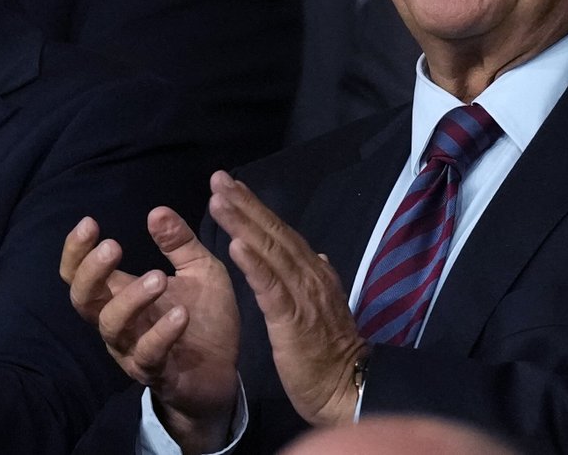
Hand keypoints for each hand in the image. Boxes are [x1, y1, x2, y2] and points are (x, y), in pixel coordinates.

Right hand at [62, 203, 239, 451]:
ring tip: (159, 277)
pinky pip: (148, 355)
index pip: (80, 275)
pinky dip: (162, 333)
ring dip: (132, 299)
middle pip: (83, 300)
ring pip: (112, 326)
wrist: (224, 371)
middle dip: (91, 272)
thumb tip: (157, 211)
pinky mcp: (157, 373)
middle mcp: (119, 322)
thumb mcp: (199, 270)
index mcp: (122, 294)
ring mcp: (133, 349)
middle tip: (113, 246)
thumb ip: (179, 243)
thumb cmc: (204, 317)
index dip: (76, 251)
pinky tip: (181, 314)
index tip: (90, 222)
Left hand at [207, 171, 365, 428]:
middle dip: (245, 205)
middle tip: (219, 178)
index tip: (233, 187)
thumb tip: (317, 255)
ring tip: (221, 200)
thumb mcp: (324, 310)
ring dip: (244, 224)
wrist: (348, 390)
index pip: (282, 234)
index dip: (256, 209)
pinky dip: (254, 264)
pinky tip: (236, 245)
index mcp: (314, 274)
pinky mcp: (293, 319)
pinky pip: (270, 287)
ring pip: (270, 252)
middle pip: (273, 234)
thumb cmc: (330, 355)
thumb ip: (318, 280)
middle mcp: (310, 276)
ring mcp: (302, 295)